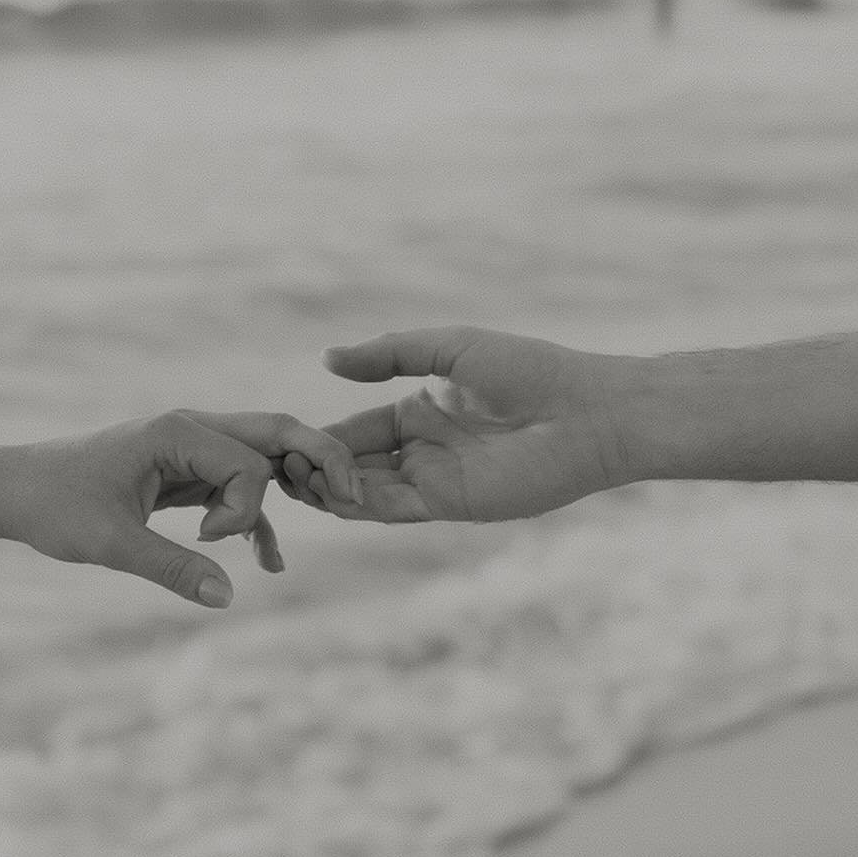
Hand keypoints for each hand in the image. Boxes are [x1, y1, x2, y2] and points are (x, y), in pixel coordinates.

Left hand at [0, 409, 361, 605]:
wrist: (12, 491)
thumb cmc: (54, 506)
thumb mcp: (111, 543)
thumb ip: (172, 568)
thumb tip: (227, 598)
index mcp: (177, 431)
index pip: (250, 461)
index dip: (244, 510)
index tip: (207, 539)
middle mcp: (190, 429)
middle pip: (274, 433)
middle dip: (318, 459)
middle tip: (355, 493)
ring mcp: (188, 448)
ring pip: (260, 459)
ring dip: (289, 492)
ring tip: (323, 524)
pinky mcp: (181, 472)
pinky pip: (235, 487)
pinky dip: (253, 519)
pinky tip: (267, 564)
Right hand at [279, 326, 627, 522]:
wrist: (587, 411)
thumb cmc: (530, 370)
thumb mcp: (449, 348)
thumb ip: (388, 353)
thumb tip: (326, 359)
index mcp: (420, 411)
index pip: (355, 428)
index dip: (318, 435)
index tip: (277, 438)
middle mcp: (423, 450)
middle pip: (352, 464)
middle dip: (312, 467)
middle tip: (270, 467)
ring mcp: (435, 480)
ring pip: (365, 491)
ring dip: (327, 489)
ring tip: (288, 480)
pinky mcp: (451, 504)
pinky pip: (393, 508)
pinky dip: (358, 505)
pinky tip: (330, 494)